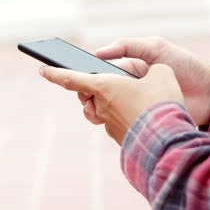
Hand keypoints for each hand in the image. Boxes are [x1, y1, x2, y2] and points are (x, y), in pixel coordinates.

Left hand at [40, 64, 183, 144]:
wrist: (167, 140)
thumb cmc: (161, 102)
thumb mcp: (162, 73)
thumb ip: (153, 69)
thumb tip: (152, 76)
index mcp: (105, 86)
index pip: (71, 78)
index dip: (55, 72)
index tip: (42, 69)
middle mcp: (102, 107)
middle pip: (87, 96)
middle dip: (90, 88)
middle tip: (105, 81)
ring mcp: (111, 125)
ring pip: (100, 111)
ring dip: (107, 104)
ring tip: (128, 97)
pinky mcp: (122, 138)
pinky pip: (117, 123)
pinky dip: (125, 116)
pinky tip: (143, 114)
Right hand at [93, 37, 209, 125]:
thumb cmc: (185, 65)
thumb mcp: (157, 48)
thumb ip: (128, 46)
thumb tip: (98, 52)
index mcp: (129, 71)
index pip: (101, 76)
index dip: (88, 80)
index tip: (78, 83)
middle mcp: (130, 90)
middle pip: (100, 96)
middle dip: (89, 98)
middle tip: (89, 101)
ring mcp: (136, 108)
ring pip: (106, 113)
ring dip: (97, 113)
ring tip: (97, 113)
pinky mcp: (143, 124)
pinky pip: (121, 126)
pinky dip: (112, 125)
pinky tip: (112, 122)